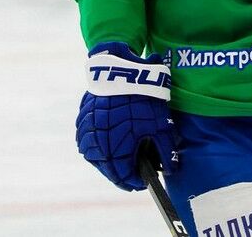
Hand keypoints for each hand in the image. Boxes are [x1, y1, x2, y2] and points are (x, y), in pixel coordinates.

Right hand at [76, 42, 179, 190]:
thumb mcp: (161, 128)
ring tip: (124, 155)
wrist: (122, 71)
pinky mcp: (82, 119)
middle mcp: (96, 147)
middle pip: (109, 170)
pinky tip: (111, 139)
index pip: (125, 178)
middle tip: (135, 171)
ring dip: (110, 159)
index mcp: (114, 153)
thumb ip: (166, 153)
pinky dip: (101, 143)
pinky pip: (90, 139)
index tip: (144, 180)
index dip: (137, 181)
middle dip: (124, 172)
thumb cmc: (143, 101)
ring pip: (97, 156)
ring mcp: (86, 133)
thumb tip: (169, 170)